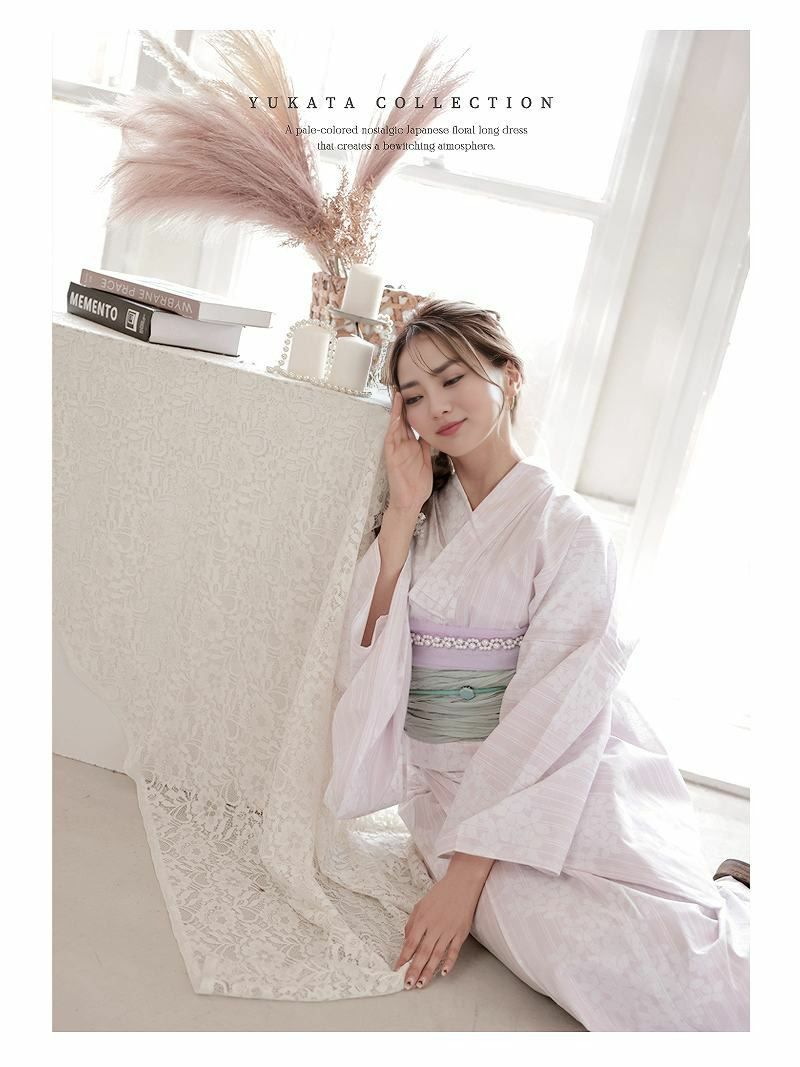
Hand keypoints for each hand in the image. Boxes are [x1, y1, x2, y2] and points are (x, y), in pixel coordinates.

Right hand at [384, 390, 432, 513]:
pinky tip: (395, 417)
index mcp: (411, 445)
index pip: (410, 422)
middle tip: (402, 385)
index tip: (415, 392)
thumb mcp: (427, 460)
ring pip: (394, 426)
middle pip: (401, 420)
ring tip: (397, 394)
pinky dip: (392, 428)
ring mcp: (396, 451)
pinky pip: (390, 440)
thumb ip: (427, 445)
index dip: (412, 407)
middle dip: (401, 404)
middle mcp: (402, 445)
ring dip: (395, 411)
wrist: (411, 502)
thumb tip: (432, 429)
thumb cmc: (418, 484)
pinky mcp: (391, 458)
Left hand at [392, 875, 481, 988]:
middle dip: (414, 970)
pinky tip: (443, 972)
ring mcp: (449, 931)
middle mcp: (435, 927)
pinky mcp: (460, 933)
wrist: (461, 884)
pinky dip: (449, 962)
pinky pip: (454, 951)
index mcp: (422, 919)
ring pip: (437, 955)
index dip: (404, 957)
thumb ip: (412, 923)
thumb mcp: (420, 905)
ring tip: (421, 983)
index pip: (411, 942)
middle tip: (408, 984)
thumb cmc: (439, 894)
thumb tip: (406, 941)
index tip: (398, 968)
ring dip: (429, 971)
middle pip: (423, 952)